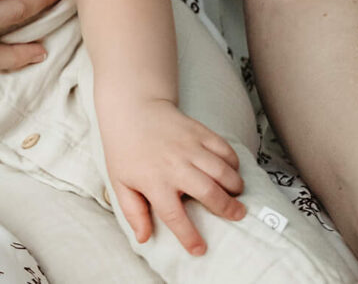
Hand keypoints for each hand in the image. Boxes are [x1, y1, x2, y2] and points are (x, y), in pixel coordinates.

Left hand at [100, 99, 245, 255]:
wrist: (131, 108)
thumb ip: (133, 211)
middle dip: (227, 208)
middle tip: (237, 215)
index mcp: (153, 180)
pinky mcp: (199, 131)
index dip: (189, 236)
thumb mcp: (120, 182)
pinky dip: (234, 162)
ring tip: (235, 194)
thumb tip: (143, 238)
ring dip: (234, 185)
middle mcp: (174, 165)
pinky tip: (232, 170)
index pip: (174, 216)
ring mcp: (189, 146)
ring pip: (222, 171)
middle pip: (209, 192)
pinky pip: (225, 149)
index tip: (200, 250)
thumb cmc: (125, 149)